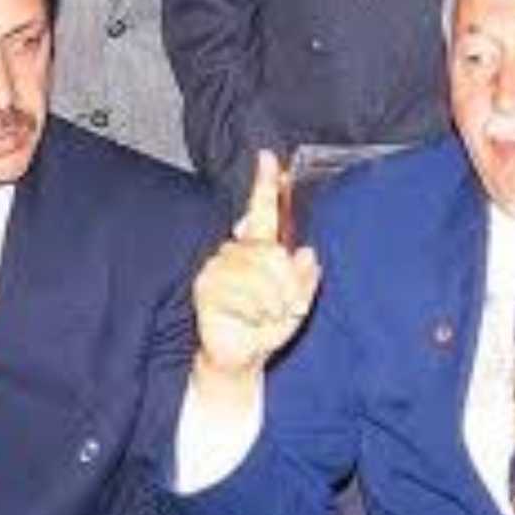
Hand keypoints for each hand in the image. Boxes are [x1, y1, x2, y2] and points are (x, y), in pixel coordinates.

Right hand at [191, 151, 320, 404]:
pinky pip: (242, 291)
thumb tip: (307, 253)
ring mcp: (218, 266)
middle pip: (272, 252)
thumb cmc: (267, 327)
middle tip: (286, 307)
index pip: (262, 211)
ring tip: (267, 316)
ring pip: (259, 273)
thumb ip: (305, 279)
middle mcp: (236, 250)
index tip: (269, 157)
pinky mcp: (207, 285)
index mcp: (259, 249)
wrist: (242, 357)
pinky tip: (249, 319)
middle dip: (288, 284)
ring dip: (272, 302)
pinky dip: (255, 311)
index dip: (265, 184)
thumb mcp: (297, 304)